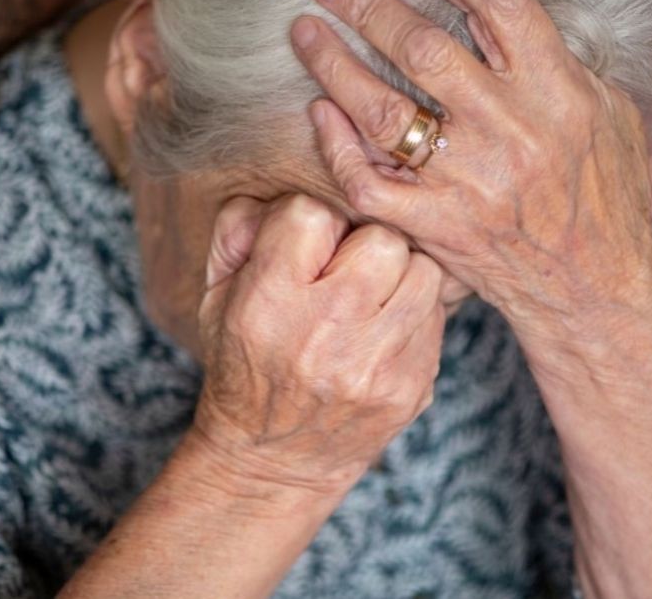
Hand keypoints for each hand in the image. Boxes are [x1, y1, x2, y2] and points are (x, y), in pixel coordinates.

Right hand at [191, 194, 449, 493]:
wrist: (273, 460)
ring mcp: (377, 367)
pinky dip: (413, 314)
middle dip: (364, 242)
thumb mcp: (215, 295)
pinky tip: (382, 329)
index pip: (311, 213)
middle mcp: (327, 335)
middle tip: (344, 267)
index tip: (303, 245)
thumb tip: (278, 191)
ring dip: (399, 275)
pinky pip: (436, 318)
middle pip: (382, 238)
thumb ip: (238, 228)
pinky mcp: (412, 388)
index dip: (308, 220)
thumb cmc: (242, 365)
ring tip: (369, 295)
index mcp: (269, 305)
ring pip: (424, 272)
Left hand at [288, 0, 651, 592]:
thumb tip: (503, 10)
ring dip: (335, 64)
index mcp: (559, 92)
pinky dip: (336, 145)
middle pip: (424, 48)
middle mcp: (510, 132)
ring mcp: (467, 182)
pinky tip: (317, 111)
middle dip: (368, 4)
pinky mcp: (434, 226)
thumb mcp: (609, 114)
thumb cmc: (605, 196)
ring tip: (305, 32)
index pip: (496, 4)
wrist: (594, 289)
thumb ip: (563, 59)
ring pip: (384, 110)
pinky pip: (368, 181)